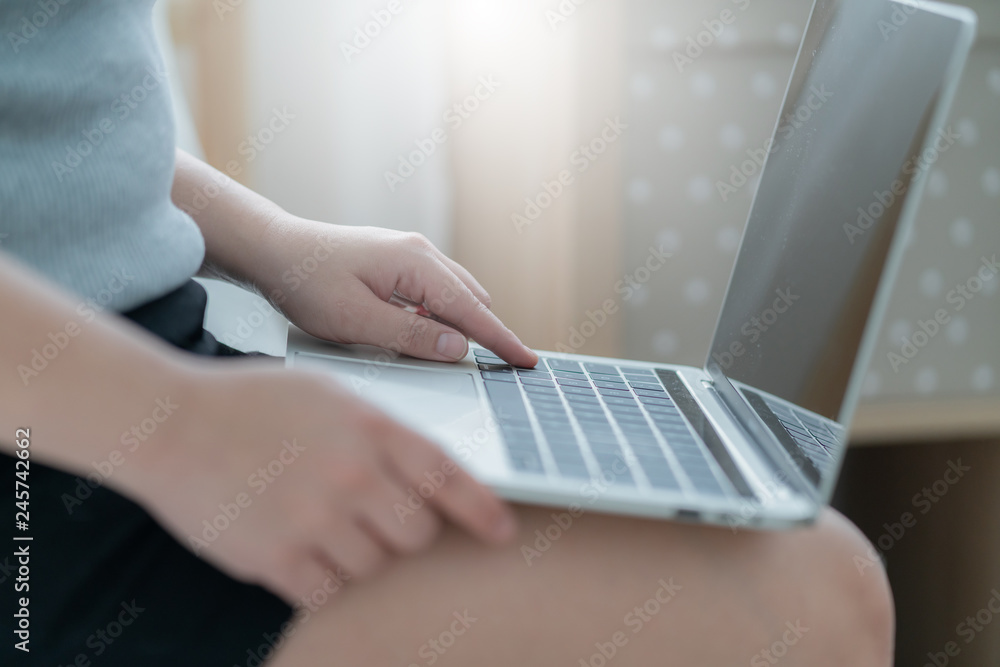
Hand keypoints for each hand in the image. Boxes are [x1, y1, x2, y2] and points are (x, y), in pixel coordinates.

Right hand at [124, 360, 517, 603]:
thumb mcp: (330, 394)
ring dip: (356, 553)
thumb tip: (429, 475)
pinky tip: (296, 546)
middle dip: (403, 531)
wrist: (171, 424)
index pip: (449, 477)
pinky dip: (320, 577)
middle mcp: (352, 474)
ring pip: (373, 565)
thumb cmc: (253, 403)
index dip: (483, 510)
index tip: (503, 531)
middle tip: (370, 516)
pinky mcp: (276, 558)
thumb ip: (383, 432)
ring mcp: (314, 518)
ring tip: (318, 521)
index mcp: (371, 428)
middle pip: (417, 534)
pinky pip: (328, 590)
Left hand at [257, 216, 537, 367]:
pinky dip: (440, 316)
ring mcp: (410, 254)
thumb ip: (411, 336)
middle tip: (494, 370)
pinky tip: (419, 335)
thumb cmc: (306, 283)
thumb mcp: (356, 321)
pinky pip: (435, 292)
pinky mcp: (398, 262)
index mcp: (415, 264)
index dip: (502, 340)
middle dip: (485, 334)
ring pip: (455, 295)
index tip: (528, 362)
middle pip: (471, 300)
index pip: (472, 310)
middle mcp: (420, 253)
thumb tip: (459, 348)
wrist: (272, 250)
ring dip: (460, 326)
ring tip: (452, 357)